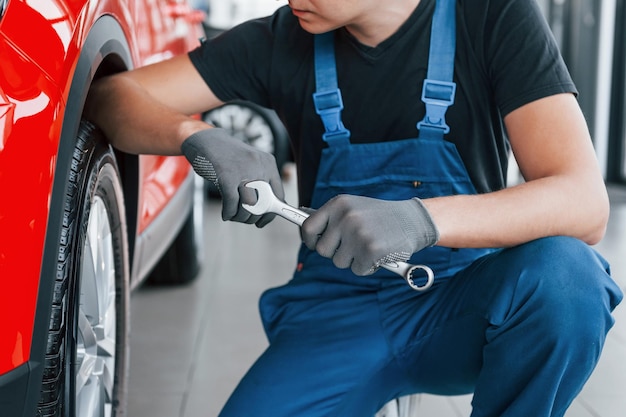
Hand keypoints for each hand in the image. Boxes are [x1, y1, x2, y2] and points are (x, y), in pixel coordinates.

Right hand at [181, 128, 283, 226]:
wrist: (205, 140)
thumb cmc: (227, 157)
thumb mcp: (250, 165)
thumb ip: (260, 183)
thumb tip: (265, 212)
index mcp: (268, 163)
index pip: (278, 195)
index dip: (270, 213)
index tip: (262, 221)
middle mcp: (259, 166)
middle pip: (264, 203)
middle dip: (253, 217)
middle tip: (244, 218)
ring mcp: (243, 170)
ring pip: (249, 206)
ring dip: (241, 217)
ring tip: (233, 216)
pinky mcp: (226, 176)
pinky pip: (232, 203)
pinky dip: (229, 213)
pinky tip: (226, 214)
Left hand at [301, 195, 438, 274]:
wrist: (412, 220)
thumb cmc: (380, 216)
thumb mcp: (353, 207)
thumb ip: (332, 219)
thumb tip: (307, 231)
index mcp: (338, 204)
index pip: (308, 227)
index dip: (310, 240)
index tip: (316, 243)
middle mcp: (346, 218)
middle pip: (322, 250)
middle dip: (335, 252)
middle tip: (352, 245)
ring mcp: (358, 234)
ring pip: (339, 262)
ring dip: (353, 259)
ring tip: (368, 245)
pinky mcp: (370, 251)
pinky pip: (357, 270)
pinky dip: (367, 267)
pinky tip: (377, 254)